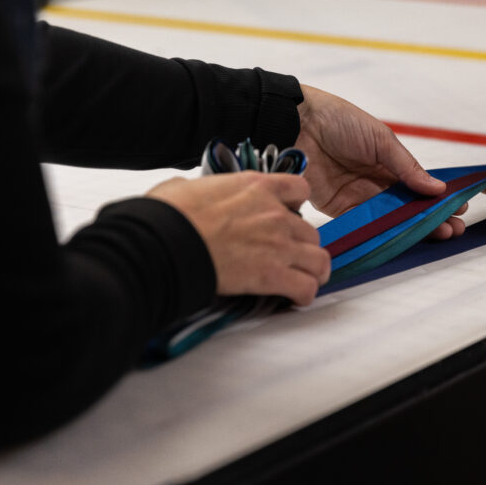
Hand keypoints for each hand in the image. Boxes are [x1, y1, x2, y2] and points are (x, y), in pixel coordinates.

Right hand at [147, 172, 329, 305]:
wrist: (167, 241)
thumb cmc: (170, 215)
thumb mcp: (185, 186)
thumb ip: (201, 189)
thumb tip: (185, 192)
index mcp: (257, 187)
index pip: (299, 189)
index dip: (296, 205)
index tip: (286, 216)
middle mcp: (275, 213)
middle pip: (310, 232)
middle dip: (302, 246)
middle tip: (290, 258)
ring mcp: (278, 244)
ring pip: (318, 260)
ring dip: (312, 272)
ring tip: (303, 280)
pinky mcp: (273, 275)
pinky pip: (306, 288)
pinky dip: (304, 295)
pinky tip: (294, 298)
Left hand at [296, 85, 465, 238]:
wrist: (298, 123)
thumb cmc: (339, 120)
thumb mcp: (381, 139)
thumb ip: (407, 167)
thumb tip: (438, 188)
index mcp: (388, 160)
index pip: (418, 184)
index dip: (437, 198)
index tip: (458, 209)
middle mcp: (376, 180)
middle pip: (407, 204)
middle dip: (431, 217)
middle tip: (453, 229)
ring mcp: (359, 195)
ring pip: (391, 217)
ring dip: (413, 227)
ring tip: (438, 235)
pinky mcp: (340, 208)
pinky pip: (365, 222)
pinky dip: (384, 231)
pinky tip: (403, 237)